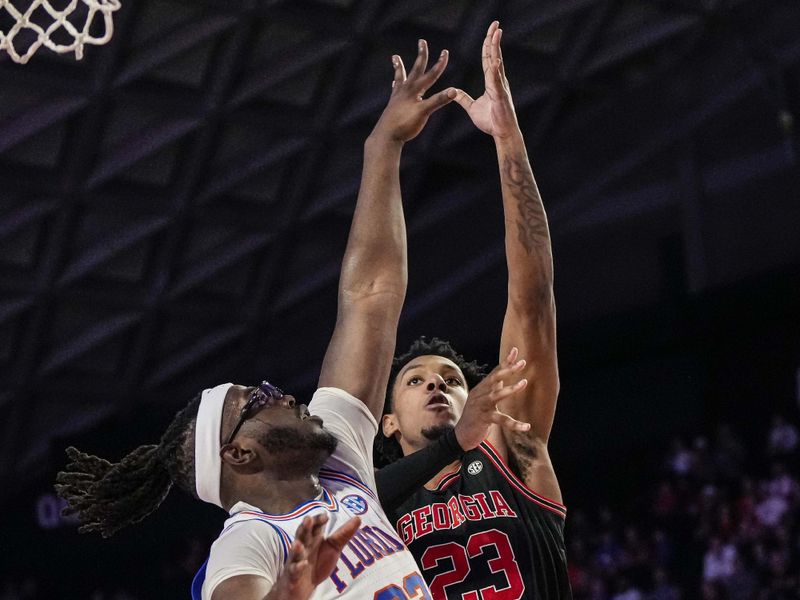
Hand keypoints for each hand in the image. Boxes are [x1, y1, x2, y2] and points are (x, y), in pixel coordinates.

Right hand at [268, 515, 360, 599]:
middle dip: (305, 528)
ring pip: (296, 552)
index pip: (315, 526)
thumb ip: (343, 534)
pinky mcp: (293, 575)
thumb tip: (358, 518)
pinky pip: (294, 570)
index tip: (326, 517)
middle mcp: (304, 546)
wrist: (305, 586)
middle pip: (303, 535)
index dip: (319, 520)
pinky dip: (297, 567)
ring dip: (296, 548)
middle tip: (308, 519)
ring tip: (297, 543)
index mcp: (313, 538)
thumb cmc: (318, 563)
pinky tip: (302, 564)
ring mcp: (297, 560)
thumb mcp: (333, 548)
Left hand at [372, 39, 455, 142]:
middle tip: (422, 41)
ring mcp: (397, 97)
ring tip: (395, 57)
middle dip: (421, 56)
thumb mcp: (424, 112)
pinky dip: (396, 85)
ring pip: (400, 77)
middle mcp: (405, 90)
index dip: (440, 64)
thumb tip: (454, 91)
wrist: (386, 136)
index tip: (445, 52)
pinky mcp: (392, 105)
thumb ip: (438, 101)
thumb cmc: (405, 125)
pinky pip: (395, 90)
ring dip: (400, 67)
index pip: (431, 74)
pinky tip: (394, 84)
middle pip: (415, 69)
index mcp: (414, 90)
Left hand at [452, 21, 519, 138]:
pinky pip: (497, 82)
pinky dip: (496, 71)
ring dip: (496, 49)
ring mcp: (500, 87)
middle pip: (494, 56)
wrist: (501, 133)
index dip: (488, 45)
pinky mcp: (501, 96)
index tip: (490, 32)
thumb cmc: (491, 121)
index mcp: (491, 82)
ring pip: (497, 64)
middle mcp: (497, 81)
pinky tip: (495, 60)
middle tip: (495, 24)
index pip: (488, 59)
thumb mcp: (472, 108)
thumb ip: (464, 99)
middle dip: (494, 40)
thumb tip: (454, 92)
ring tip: (496, 34)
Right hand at [454, 346, 529, 449]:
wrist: (461, 435)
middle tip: (522, 363)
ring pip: (497, 395)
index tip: (515, 351)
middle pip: (494, 379)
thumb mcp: (481, 400)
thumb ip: (491, 390)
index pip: (494, 372)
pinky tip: (526, 426)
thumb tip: (502, 379)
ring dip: (511, 389)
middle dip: (509, 370)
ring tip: (524, 382)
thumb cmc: (474, 416)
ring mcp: (481, 406)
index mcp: (481, 389)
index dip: (505, 362)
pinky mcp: (484, 419)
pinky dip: (515, 424)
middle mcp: (479, 395)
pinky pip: (502, 420)